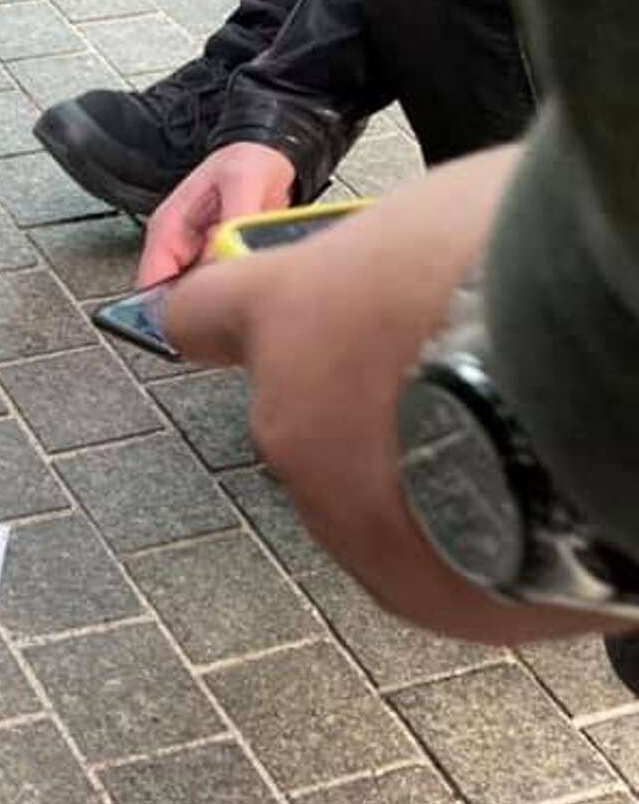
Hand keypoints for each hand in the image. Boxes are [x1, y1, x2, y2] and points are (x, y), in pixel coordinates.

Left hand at [163, 145, 632, 645]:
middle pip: (313, 413)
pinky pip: (442, 560)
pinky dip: (488, 533)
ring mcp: (343, 517)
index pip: (205, 311)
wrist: (608, 388)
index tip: (220, 319)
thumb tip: (418, 275)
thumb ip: (402, 256)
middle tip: (477, 367)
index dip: (228, 311)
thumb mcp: (452, 213)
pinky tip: (548, 497)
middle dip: (378, 395)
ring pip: (374, 492)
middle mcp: (290, 426)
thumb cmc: (537, 270)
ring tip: (529, 437)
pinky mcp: (415, 591)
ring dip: (434, 467)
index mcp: (288, 314)